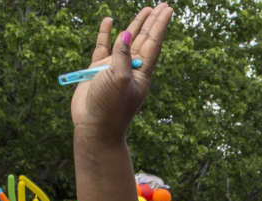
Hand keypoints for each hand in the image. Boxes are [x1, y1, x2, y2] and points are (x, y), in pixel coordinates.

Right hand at [70, 6, 173, 144]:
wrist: (93, 127)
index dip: (160, 25)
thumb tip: (126, 34)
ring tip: (146, 9)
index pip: (153, 43)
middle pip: (145, 39)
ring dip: (136, 25)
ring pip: (127, 40)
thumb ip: (123, 56)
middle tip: (162, 5)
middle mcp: (130, 68)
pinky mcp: (98, 70)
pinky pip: (103, 47)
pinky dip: (106, 33)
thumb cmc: (109, 107)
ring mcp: (114, 68)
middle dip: (153, 22)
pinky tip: (109, 21)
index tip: (168, 10)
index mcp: (141, 72)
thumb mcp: (119, 80)